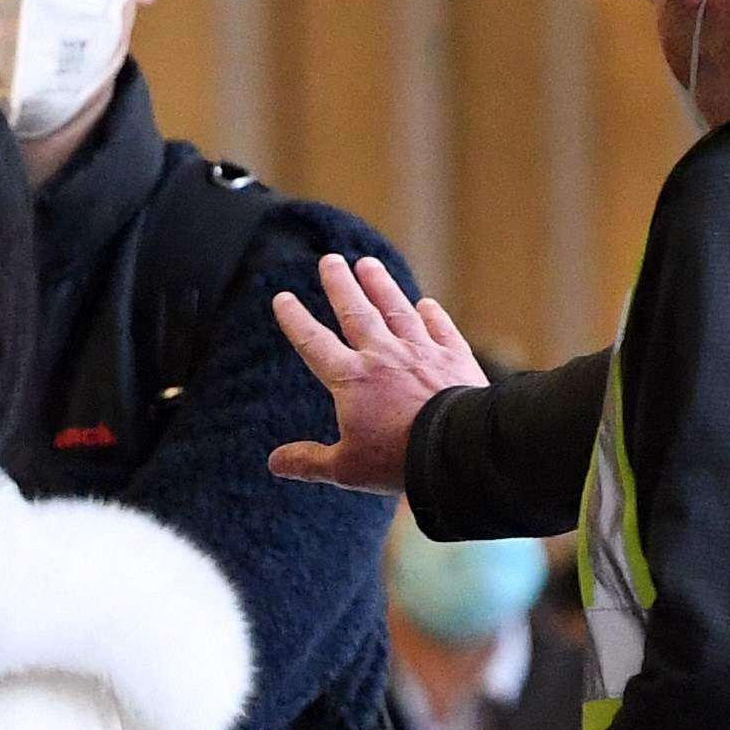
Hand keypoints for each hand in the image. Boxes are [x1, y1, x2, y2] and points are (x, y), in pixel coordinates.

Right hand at [266, 250, 484, 491]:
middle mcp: (383, 356)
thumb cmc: (397, 460)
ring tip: (368, 264)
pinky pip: (440, 329)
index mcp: (351, 380)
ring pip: (396, 310)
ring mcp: (420, 352)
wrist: (455, 449)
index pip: (314, 343)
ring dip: (381, 286)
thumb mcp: (346, 469)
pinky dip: (432, 316)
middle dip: (340, 285)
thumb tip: (274, 462)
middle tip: (329, 260)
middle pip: (355, 312)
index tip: (282, 298)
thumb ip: (309, 461)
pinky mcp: (453, 357)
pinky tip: (425, 304)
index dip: (295, 320)